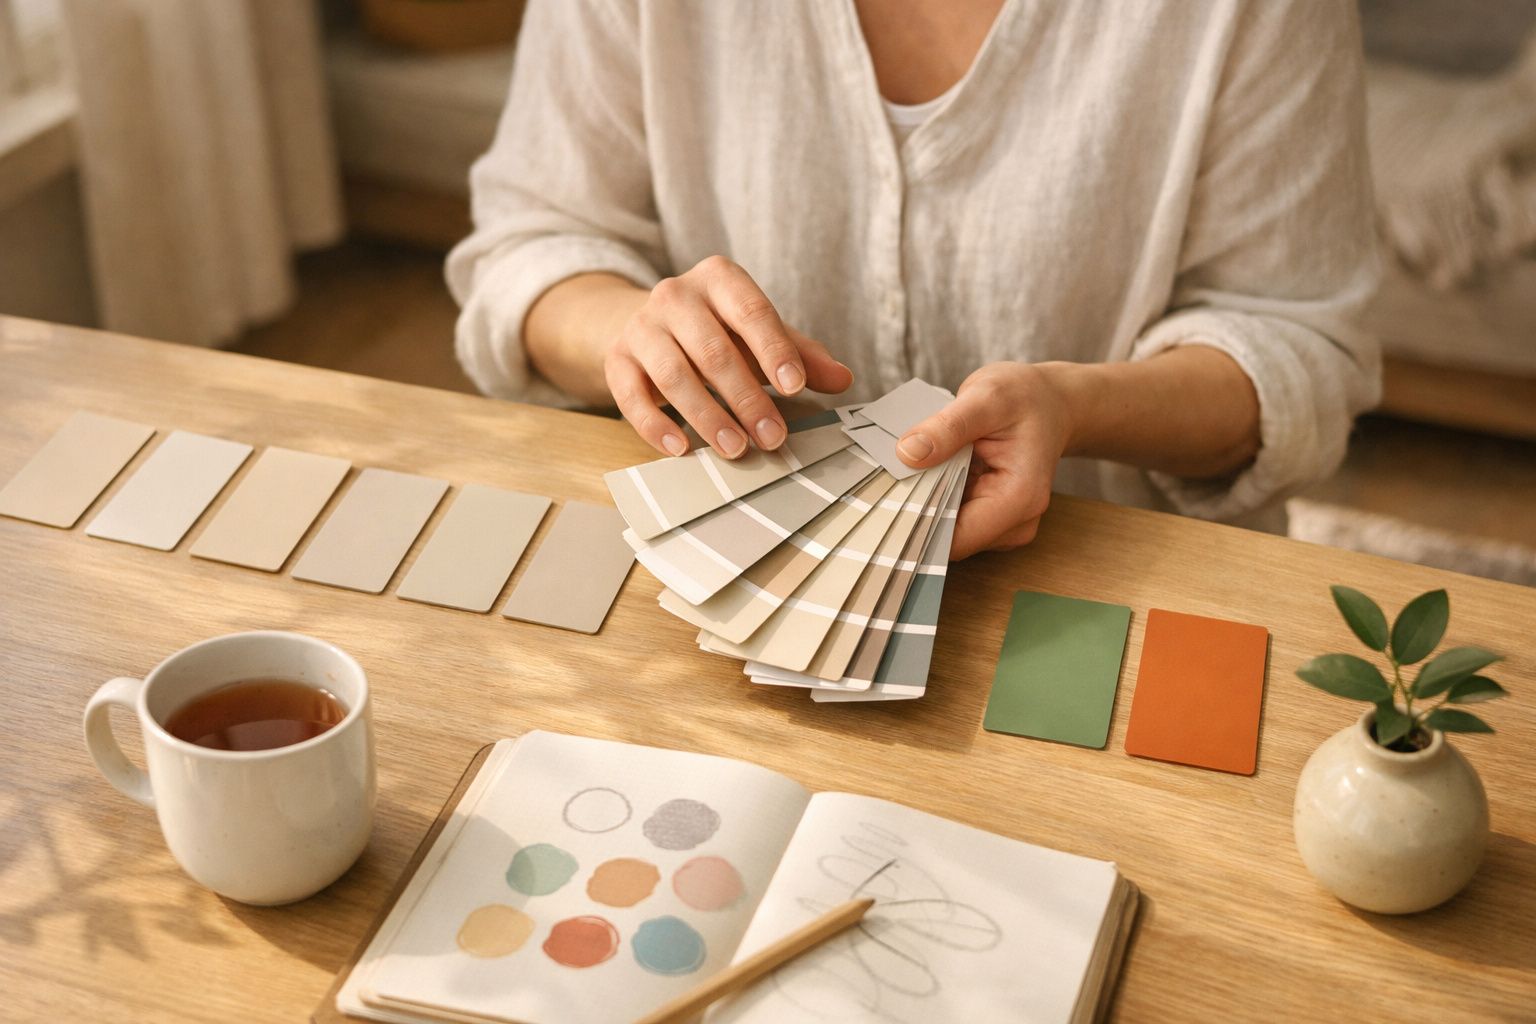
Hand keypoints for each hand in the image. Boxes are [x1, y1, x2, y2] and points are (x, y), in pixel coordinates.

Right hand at [604, 256, 852, 457]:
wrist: (650, 325)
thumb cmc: (718, 330)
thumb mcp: (761, 335)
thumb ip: (800, 355)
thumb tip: (842, 378)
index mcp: (719, 278)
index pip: (751, 312)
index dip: (775, 351)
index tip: (795, 388)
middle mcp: (675, 294)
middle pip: (713, 350)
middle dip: (746, 398)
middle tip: (772, 437)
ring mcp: (641, 326)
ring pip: (673, 374)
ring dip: (707, 416)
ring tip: (735, 449)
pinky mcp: (617, 359)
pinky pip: (631, 395)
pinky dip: (655, 425)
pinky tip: (680, 449)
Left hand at [895, 363, 1073, 559]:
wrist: (1049, 403)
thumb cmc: (1024, 397)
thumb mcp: (986, 398)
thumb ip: (948, 427)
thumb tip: (907, 453)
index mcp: (1019, 498)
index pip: (956, 538)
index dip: (918, 524)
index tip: (883, 502)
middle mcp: (1016, 523)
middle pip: (948, 539)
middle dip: (916, 513)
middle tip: (884, 481)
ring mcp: (1004, 526)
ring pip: (945, 531)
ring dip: (923, 505)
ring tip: (906, 472)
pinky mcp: (991, 520)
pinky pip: (950, 519)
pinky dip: (933, 500)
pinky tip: (923, 475)